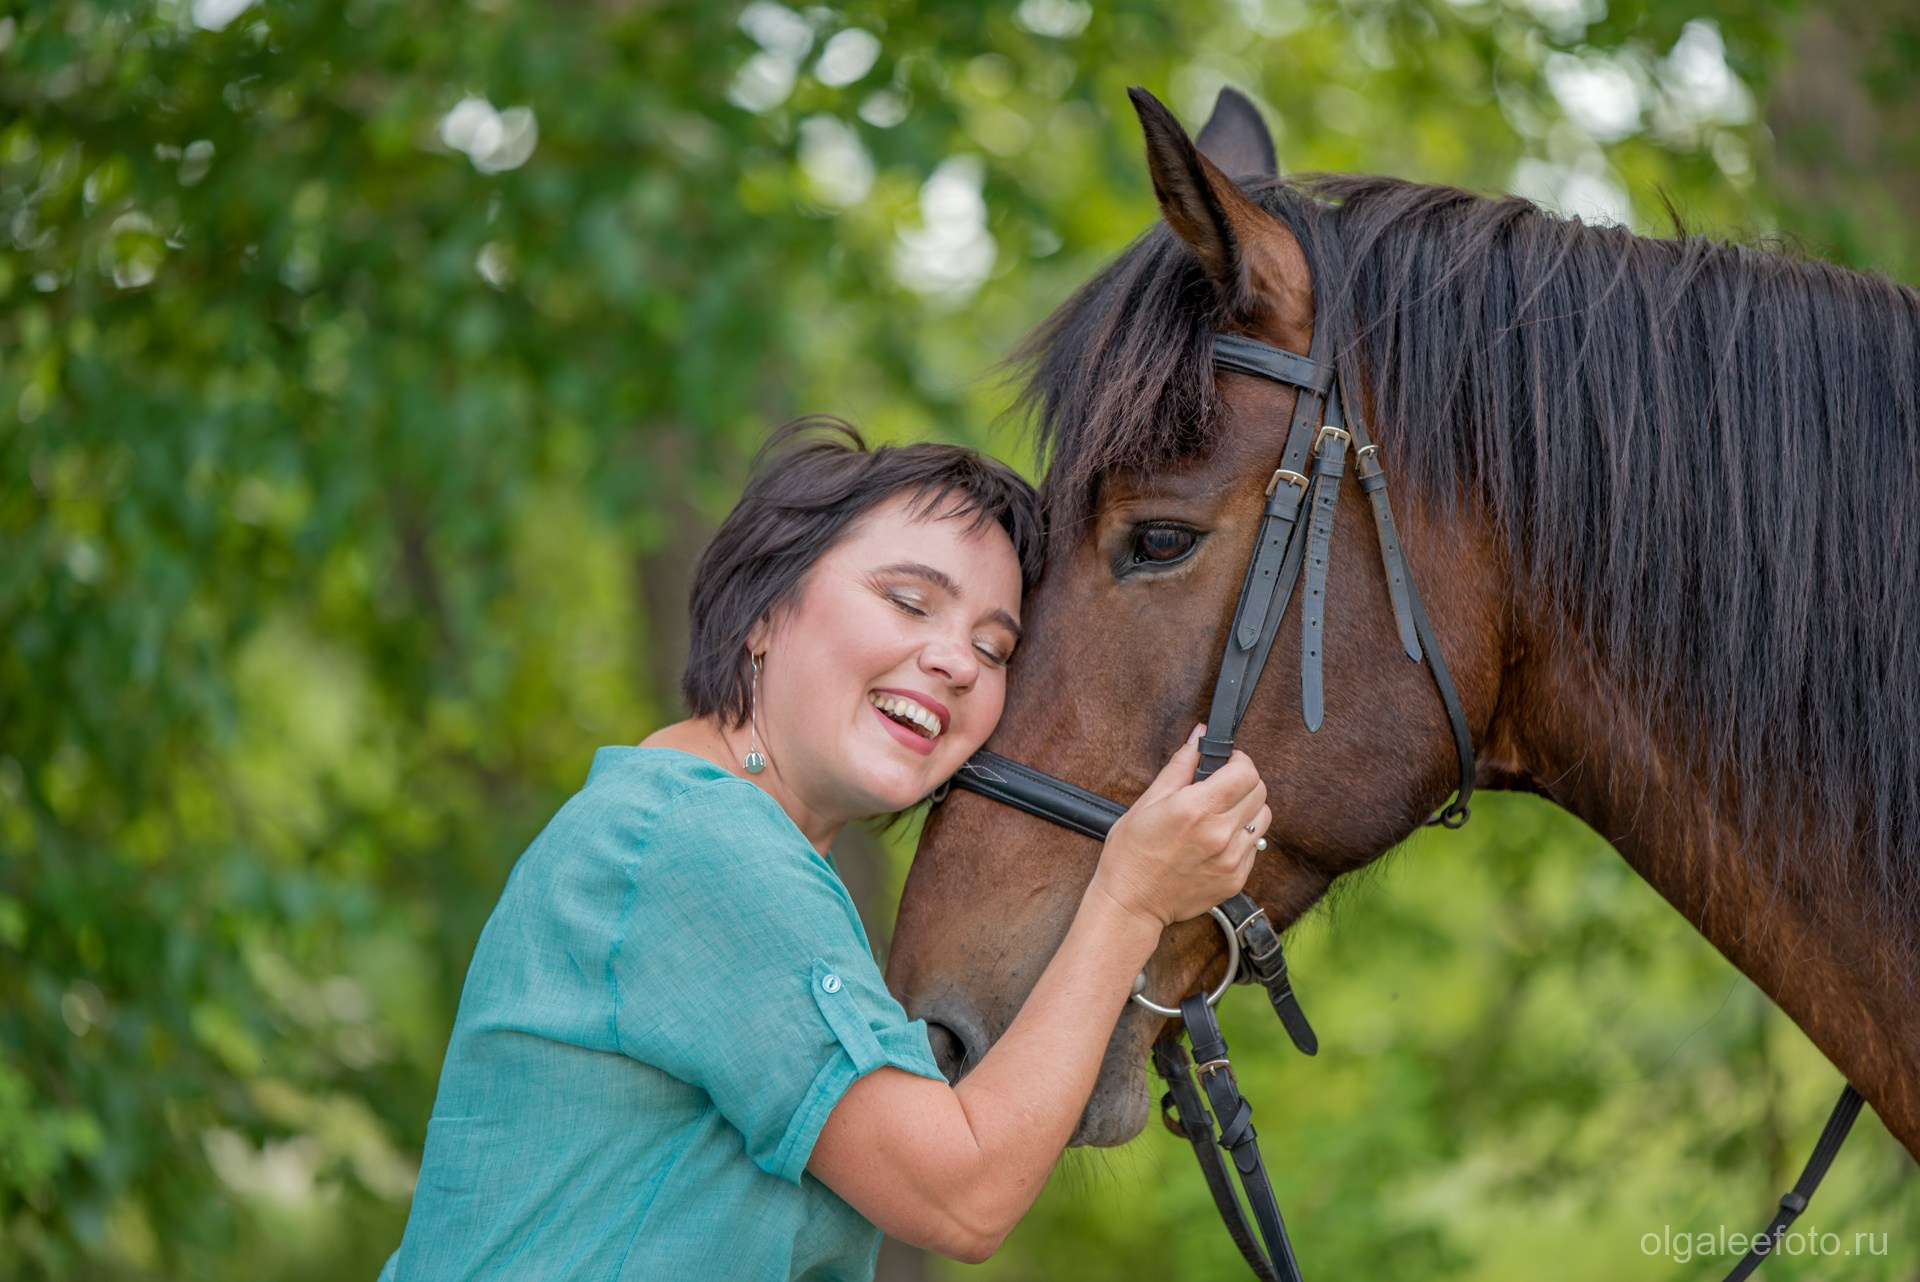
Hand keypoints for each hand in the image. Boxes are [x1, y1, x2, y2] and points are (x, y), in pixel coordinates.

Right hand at [1089, 725, 1268, 928]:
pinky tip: (1216, 842)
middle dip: (1243, 782)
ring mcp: (1230, 860)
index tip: (1226, 763)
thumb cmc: (1131, 854)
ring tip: (1220, 816)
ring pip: (1262, 819)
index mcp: (1195, 809)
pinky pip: (1254, 848)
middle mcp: (1218, 834)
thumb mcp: (1148, 802)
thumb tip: (1199, 737)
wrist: (1131, 903)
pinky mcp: (1236, 880)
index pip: (1245, 772)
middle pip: (1259, 792)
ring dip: (1246, 810)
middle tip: (1221, 788)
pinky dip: (1241, 839)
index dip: (1238, 761)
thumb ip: (1180, 766)